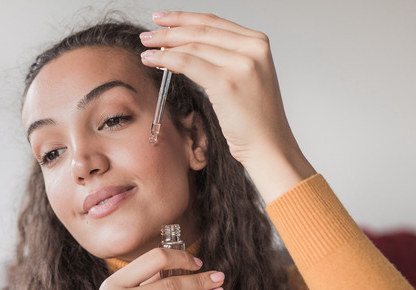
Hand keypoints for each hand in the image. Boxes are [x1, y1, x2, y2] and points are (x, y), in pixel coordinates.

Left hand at [139, 11, 314, 202]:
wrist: (269, 145)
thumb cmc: (256, 119)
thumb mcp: (245, 77)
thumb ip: (224, 57)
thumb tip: (185, 46)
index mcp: (258, 43)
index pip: (214, 22)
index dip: (184, 18)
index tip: (163, 19)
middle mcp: (253, 48)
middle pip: (201, 30)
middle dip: (169, 30)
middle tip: (147, 35)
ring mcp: (242, 64)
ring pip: (192, 46)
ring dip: (164, 45)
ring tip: (146, 49)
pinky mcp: (227, 82)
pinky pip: (188, 63)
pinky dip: (166, 60)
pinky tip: (152, 61)